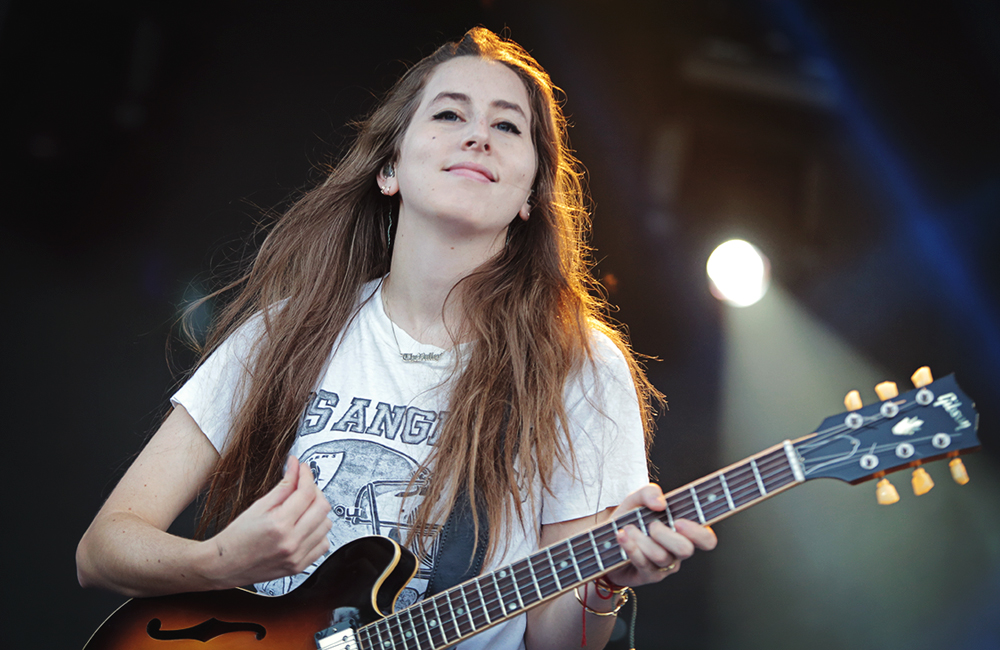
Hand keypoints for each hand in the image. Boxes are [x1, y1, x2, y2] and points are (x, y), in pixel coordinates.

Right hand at [204, 456, 332, 587]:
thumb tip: (296, 468)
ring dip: (318, 512)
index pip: (306, 492)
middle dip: (315, 491)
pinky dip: (318, 532)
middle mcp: (291, 542)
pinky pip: (323, 544)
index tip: (303, 469)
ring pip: (326, 525)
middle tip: (303, 487)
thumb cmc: (236, 537)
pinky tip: (306, 527)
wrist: (225, 565)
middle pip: (322, 507)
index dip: (306, 475)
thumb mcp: (258, 506)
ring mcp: (297, 556)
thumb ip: (283, 486)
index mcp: (279, 524)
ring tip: (303, 508)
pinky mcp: (300, 566)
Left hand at [604, 484, 716, 587]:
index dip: (698, 532)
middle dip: (664, 534)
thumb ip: (650, 492)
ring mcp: (664, 566)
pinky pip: (642, 562)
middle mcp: (678, 552)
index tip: (678, 521)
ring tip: (628, 529)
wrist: (608, 540)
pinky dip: (630, 546)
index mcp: (684, 532)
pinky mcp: (647, 575)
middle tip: (650, 525)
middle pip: (685, 549)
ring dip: (641, 538)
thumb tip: (661, 503)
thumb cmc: (630, 519)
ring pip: (661, 556)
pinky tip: (622, 536)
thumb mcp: (637, 499)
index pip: (707, 539)